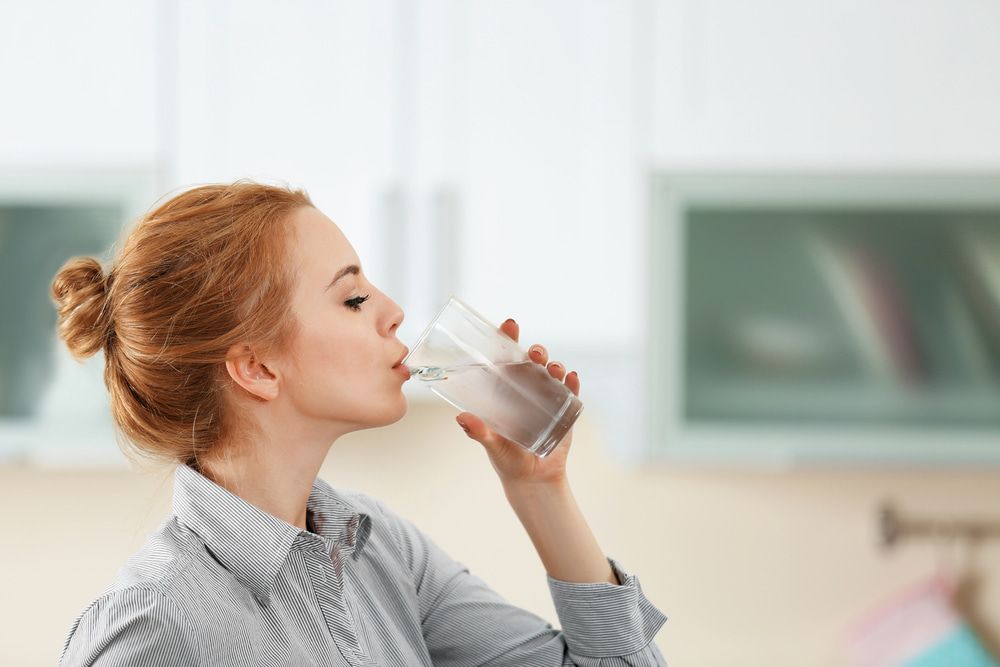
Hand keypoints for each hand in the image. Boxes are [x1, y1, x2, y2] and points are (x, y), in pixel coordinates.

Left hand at [455, 318, 580, 487]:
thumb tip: (462, 417)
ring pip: (553, 373)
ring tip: (553, 368)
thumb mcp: (492, 444)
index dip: (508, 339)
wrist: (533, 480)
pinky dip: (573, 383)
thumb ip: (479, 432)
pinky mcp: (566, 411)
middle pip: (532, 361)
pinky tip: (572, 378)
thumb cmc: (507, 459)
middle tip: (535, 353)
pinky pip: (572, 392)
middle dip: (536, 351)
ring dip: (555, 365)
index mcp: (506, 390)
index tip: (510, 324)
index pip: (506, 358)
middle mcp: (527, 389)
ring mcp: (548, 398)